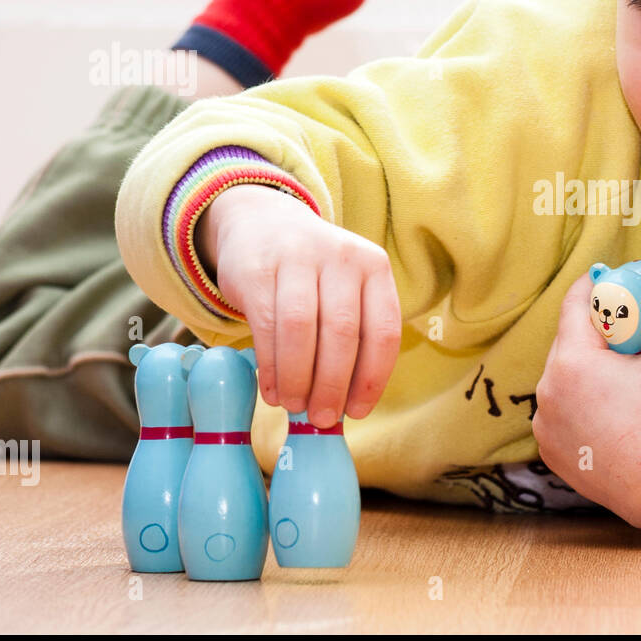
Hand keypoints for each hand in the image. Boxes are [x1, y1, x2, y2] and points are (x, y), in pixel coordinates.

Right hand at [196, 184, 401, 426]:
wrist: (262, 222)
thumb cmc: (313, 274)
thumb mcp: (345, 290)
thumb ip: (353, 336)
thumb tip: (347, 405)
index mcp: (374, 267)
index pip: (384, 330)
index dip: (373, 378)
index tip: (359, 412)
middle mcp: (341, 257)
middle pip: (342, 332)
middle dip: (333, 384)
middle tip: (322, 418)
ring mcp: (297, 258)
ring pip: (301, 330)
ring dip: (299, 378)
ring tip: (295, 406)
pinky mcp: (257, 269)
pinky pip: (265, 326)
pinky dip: (271, 367)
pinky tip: (273, 390)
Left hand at [532, 270, 640, 528]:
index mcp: (571, 359)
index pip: (573, 306)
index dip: (588, 287)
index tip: (600, 280)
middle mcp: (547, 387)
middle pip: (565, 344)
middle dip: (589, 334)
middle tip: (614, 330)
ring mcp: (543, 421)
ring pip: (558, 381)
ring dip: (579, 373)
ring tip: (609, 378)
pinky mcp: (547, 449)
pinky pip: (556, 415)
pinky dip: (572, 408)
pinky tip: (597, 413)